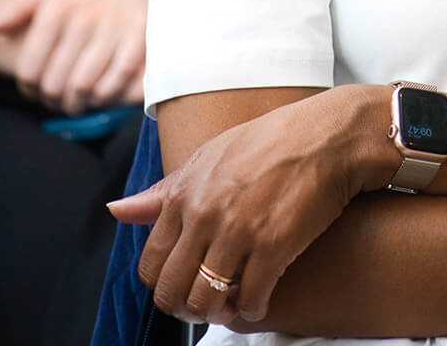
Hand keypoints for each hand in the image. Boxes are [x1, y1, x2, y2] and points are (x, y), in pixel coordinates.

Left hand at [0, 0, 148, 112]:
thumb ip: (17, 8)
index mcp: (58, 8)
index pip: (30, 69)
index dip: (28, 88)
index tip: (34, 90)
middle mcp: (85, 19)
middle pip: (55, 84)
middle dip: (52, 99)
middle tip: (55, 99)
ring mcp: (114, 29)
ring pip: (84, 87)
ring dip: (77, 102)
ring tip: (75, 100)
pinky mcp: (139, 38)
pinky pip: (115, 81)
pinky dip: (105, 94)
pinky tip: (100, 92)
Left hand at [108, 85, 387, 325]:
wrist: (329, 134)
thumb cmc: (271, 142)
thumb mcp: (211, 155)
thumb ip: (164, 190)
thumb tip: (117, 210)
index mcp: (185, 192)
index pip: (151, 264)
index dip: (165, 284)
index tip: (185, 284)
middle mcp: (205, 213)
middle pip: (172, 291)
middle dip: (185, 308)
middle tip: (206, 305)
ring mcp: (238, 230)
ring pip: (205, 301)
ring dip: (217, 312)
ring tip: (233, 304)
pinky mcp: (274, 245)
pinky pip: (250, 300)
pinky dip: (253, 310)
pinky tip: (261, 301)